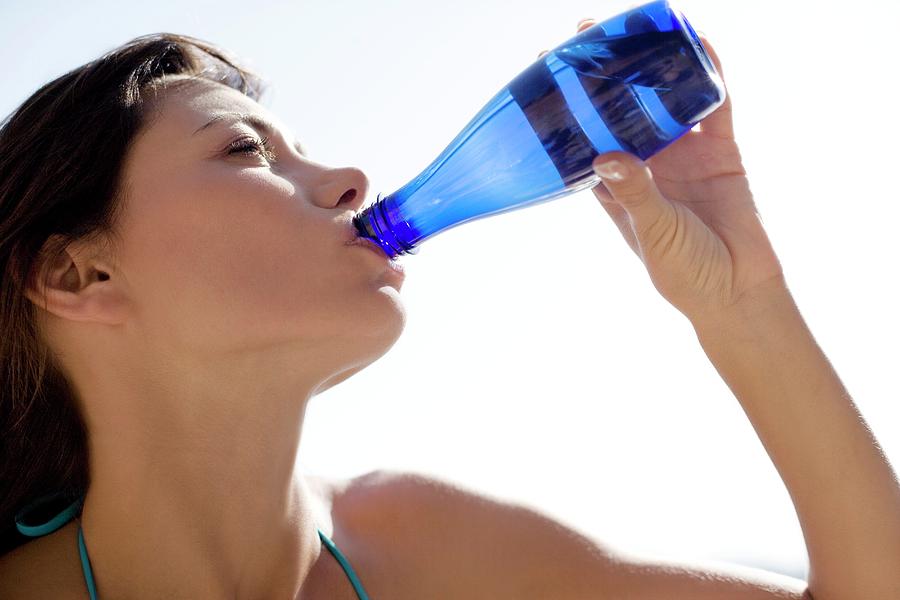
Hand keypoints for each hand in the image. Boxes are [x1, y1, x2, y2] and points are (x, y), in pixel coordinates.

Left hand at [539, 20, 787, 324]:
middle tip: (590, 32)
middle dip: (608, 74)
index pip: (585, 138)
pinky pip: (713, 107)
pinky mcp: (720, 152)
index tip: (550, 72)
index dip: (569, 107)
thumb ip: (633, 193)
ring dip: (655, 67)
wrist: (738, 291)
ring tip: (641, 28)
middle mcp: (646, 165)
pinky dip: (709, 77)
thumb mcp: (651, 231)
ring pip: (666, 100)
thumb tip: (606, 155)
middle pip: (622, 109)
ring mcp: (684, 156)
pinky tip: (699, 45)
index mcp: (616, 187)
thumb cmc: (684, 273)